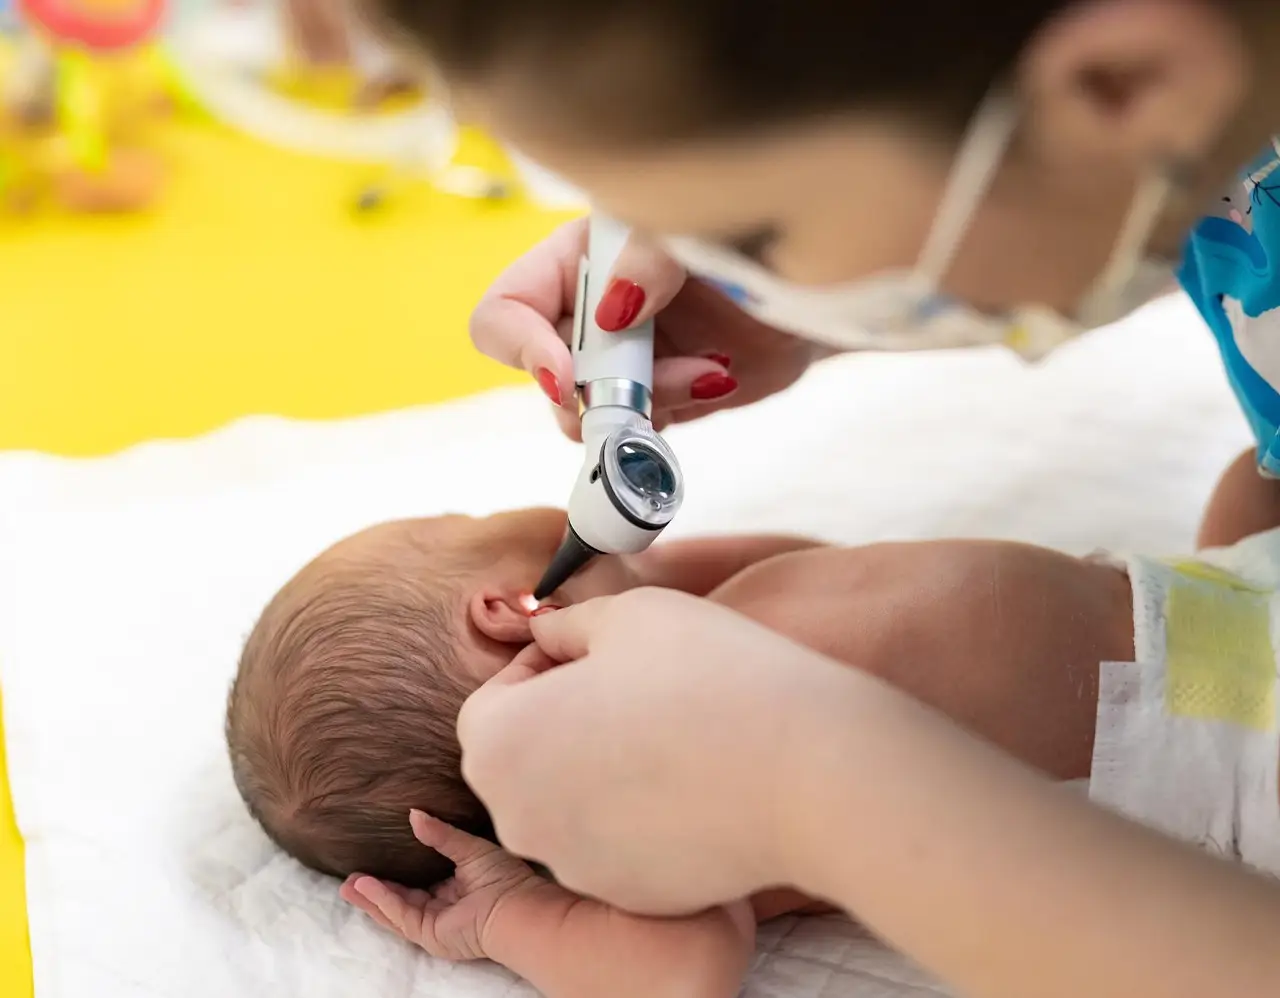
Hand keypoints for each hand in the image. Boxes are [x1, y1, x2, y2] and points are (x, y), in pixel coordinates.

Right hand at [339, 809, 564, 960]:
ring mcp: (435, 923)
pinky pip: (402, 917)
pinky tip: (368, 888)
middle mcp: (442, 906)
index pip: (418, 882)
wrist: (516, 906)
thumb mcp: (468, 847)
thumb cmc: (504, 876)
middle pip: (400, 899)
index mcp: (454, 886)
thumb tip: (413, 814)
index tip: (373, 860)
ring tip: (347, 886)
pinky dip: (384, 902)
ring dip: (371, 898)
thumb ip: (440, 834)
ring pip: (395, 911)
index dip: (395, 873)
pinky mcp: (431, 935)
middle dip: (373, 891)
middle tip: (347, 879)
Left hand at [457, 588, 853, 914]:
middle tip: (634, 689)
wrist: (806, 773)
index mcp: (500, 745)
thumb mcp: (627, 614)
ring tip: (672, 731)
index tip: (596, 654)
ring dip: (601, 766)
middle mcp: (519, 818)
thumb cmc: (709, 676)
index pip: (493, 699)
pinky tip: (695, 780)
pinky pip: (616, 842)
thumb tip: (550, 634)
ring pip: (570, 803)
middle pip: (525, 757)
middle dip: (563, 720)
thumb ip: (568, 624)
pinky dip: (640, 813)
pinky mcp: (629, 894)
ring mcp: (573, 867)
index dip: (542, 668)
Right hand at [469, 218, 820, 440]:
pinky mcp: (655, 399)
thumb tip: (611, 313)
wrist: (814, 283)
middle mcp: (587, 314)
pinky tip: (718, 374)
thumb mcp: (696, 229)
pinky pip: (637, 433)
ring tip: (713, 368)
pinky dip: (678, 412)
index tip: (567, 376)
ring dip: (650, 403)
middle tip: (665, 379)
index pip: (504, 313)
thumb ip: (648, 258)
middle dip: (602, 389)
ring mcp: (619, 363)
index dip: (522, 349)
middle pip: (546, 378)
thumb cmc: (754, 237)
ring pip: (591, 416)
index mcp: (576, 260)